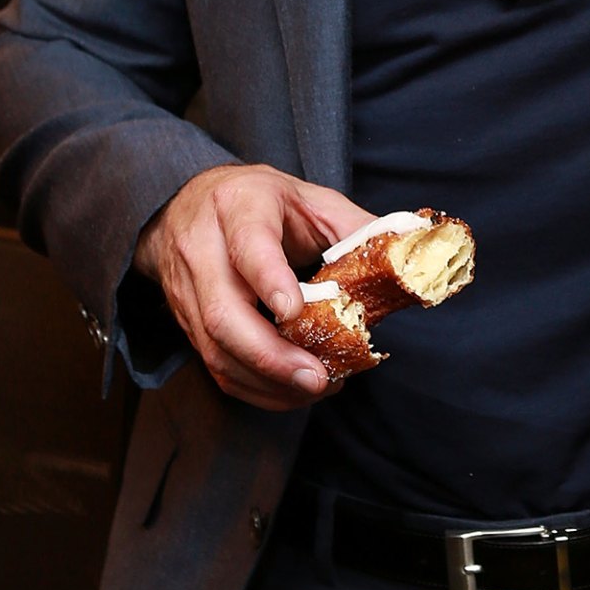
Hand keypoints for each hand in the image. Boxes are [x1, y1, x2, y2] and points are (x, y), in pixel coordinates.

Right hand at [132, 163, 375, 410]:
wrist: (187, 202)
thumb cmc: (261, 201)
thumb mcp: (310, 198)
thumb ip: (355, 226)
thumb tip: (406, 255)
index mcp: (240, 205)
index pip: (249, 244)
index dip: (269, 280)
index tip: (295, 313)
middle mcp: (203, 248)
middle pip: (222, 311)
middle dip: (270, 354)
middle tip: (315, 376)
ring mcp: (186, 288)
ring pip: (214, 347)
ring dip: (265, 378)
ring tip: (313, 388)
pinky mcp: (183, 320)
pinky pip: (212, 364)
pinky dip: (251, 386)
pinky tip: (288, 391)